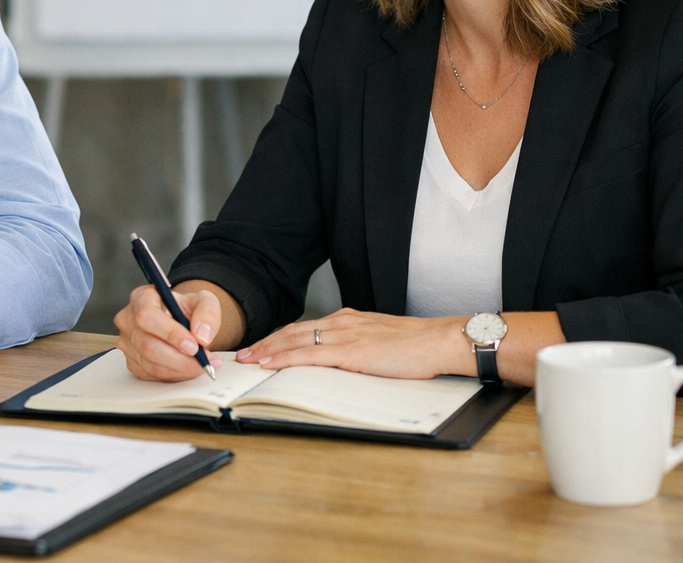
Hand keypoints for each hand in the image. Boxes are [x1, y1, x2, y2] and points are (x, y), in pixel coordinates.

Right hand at [114, 283, 223, 381]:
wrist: (182, 322)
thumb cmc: (187, 309)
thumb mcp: (204, 301)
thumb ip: (207, 312)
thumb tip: (202, 335)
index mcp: (142, 298)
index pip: (148, 316)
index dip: (170, 333)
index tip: (193, 345)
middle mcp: (129, 320)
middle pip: (148, 345)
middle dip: (180, 358)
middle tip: (203, 360)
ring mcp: (127, 343)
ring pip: (151, 364)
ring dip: (180, 369)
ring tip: (201, 364)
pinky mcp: (132, 362)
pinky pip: (152, 375)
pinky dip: (175, 375)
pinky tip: (188, 367)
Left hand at [236, 308, 472, 379]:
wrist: (438, 341)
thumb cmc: (417, 346)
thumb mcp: (380, 340)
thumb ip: (360, 345)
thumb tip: (346, 359)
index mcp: (349, 320)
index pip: (305, 327)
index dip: (280, 337)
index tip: (263, 345)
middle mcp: (342, 322)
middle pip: (293, 331)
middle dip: (266, 342)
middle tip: (244, 352)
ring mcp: (344, 335)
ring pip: (295, 340)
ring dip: (267, 349)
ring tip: (248, 359)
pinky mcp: (350, 352)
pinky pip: (309, 354)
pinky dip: (285, 358)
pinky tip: (269, 363)